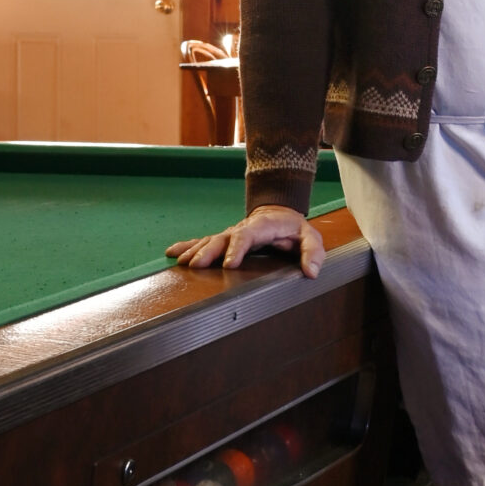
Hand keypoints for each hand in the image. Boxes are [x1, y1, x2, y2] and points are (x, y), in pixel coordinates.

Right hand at [168, 204, 324, 278]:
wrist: (280, 213)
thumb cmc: (294, 229)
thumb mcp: (310, 237)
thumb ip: (312, 252)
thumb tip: (311, 272)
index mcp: (262, 227)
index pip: (247, 235)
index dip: (237, 249)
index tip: (228, 264)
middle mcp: (242, 228)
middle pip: (222, 238)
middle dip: (208, 251)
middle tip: (195, 266)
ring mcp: (231, 234)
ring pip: (210, 240)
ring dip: (194, 250)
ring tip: (180, 262)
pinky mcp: (224, 240)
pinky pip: (203, 241)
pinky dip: (187, 246)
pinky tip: (172, 253)